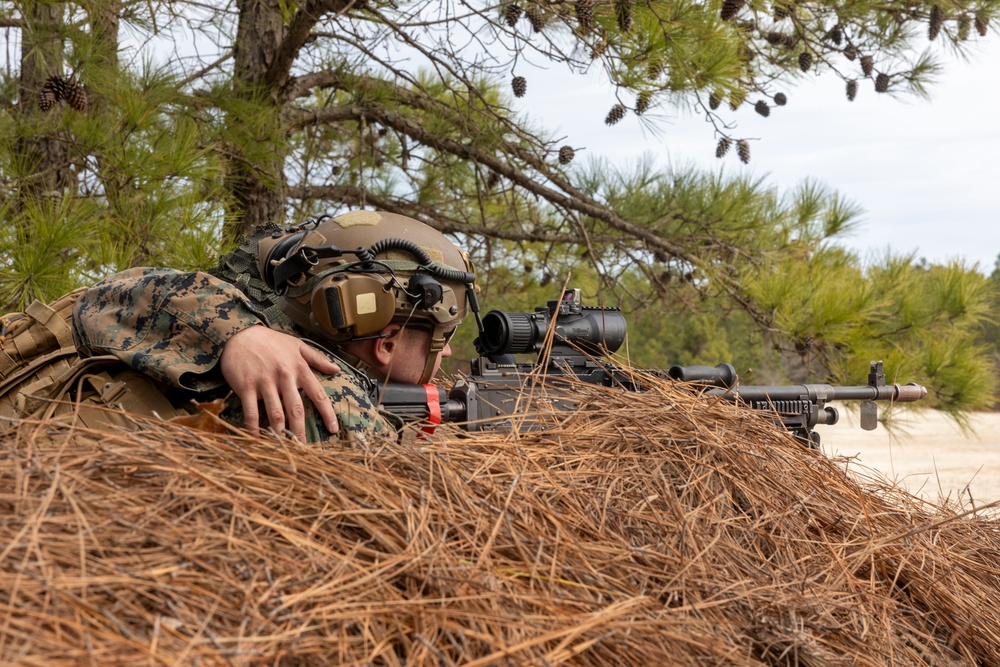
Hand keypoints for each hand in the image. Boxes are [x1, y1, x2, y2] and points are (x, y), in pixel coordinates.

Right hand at [220, 325, 340, 440]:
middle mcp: (284, 377)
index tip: (333, 430)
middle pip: (296, 409)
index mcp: (299, 368)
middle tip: (304, 448)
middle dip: (301, 430)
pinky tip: (257, 439)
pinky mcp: (246, 387)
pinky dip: (254, 428)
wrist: (239, 334)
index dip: (327, 414)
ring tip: (284, 448)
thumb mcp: (297, 345)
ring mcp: (264, 382)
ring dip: (280, 432)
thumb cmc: (270, 340)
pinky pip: (251, 412)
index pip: (318, 394)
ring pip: (275, 413)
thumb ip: (318, 358)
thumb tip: (337, 369)